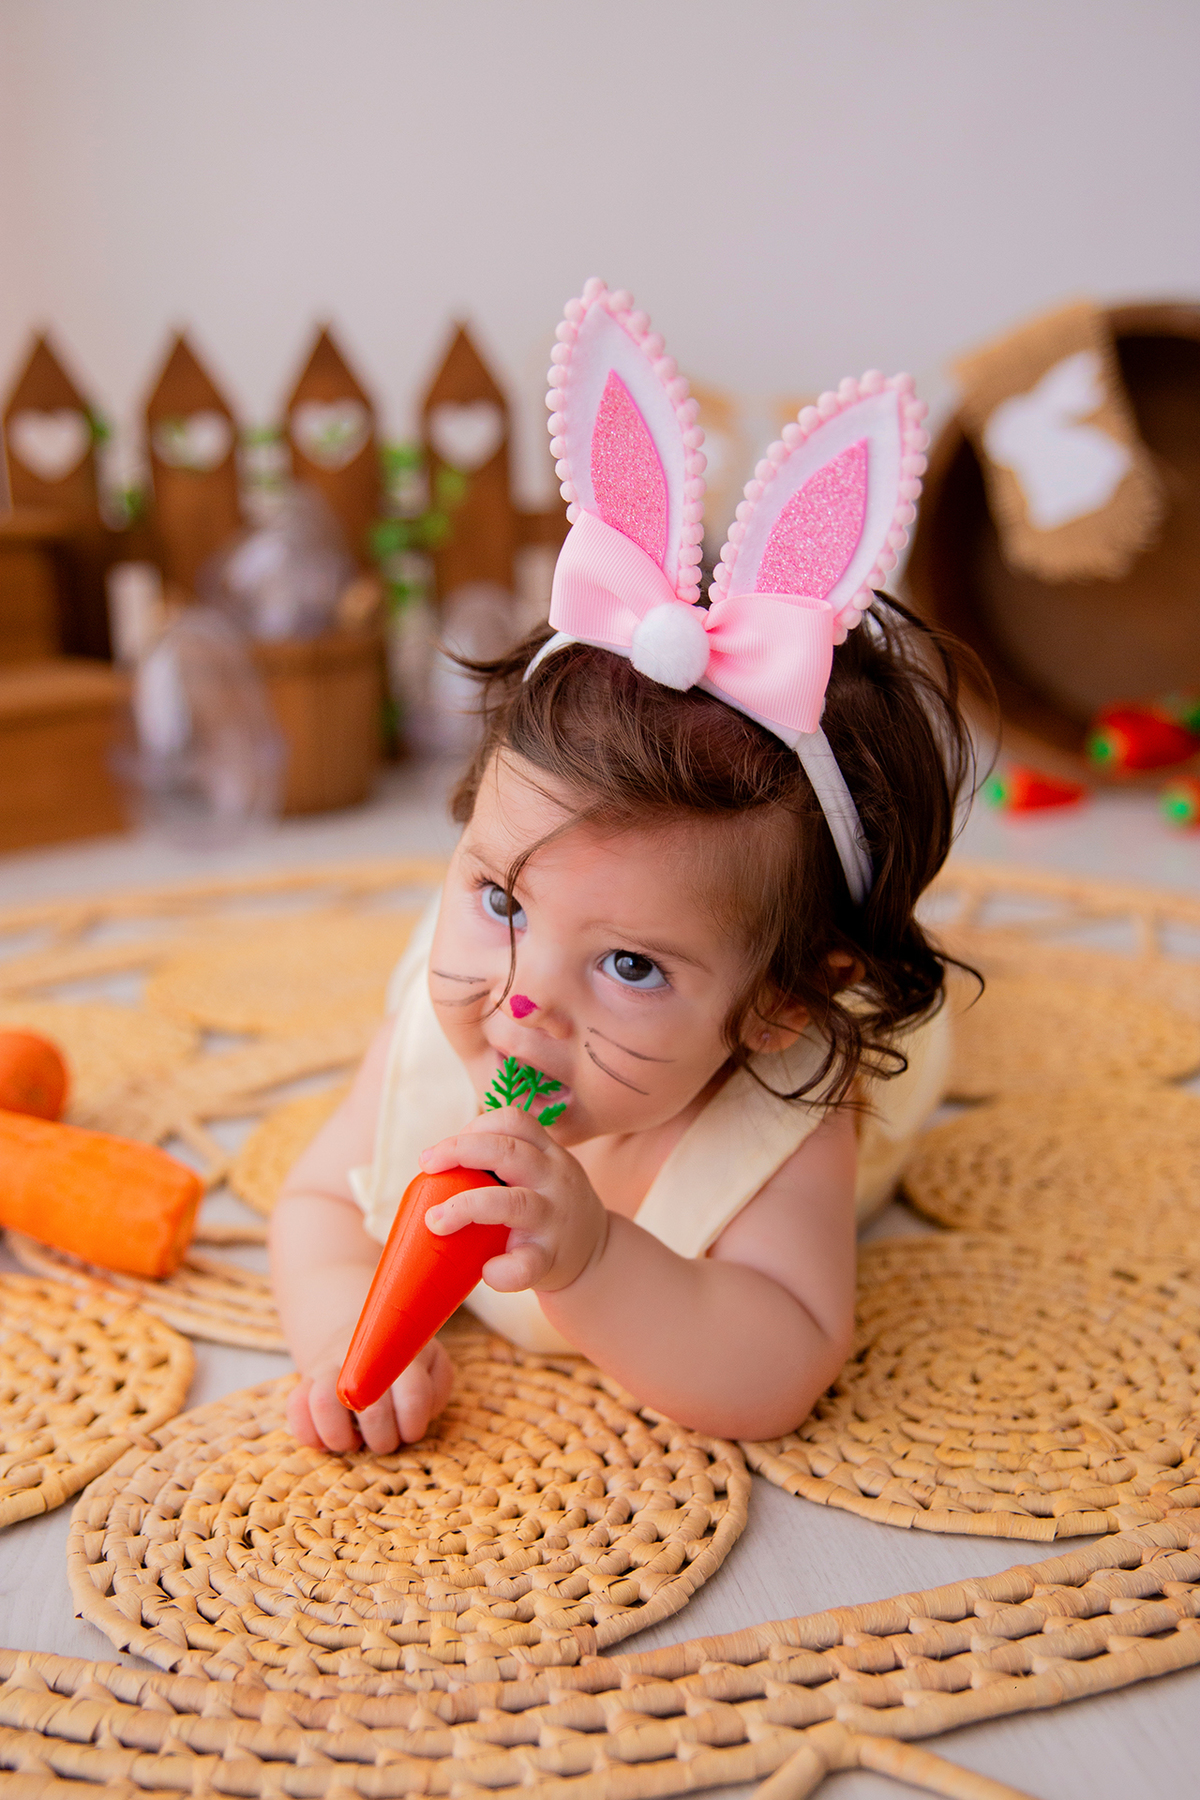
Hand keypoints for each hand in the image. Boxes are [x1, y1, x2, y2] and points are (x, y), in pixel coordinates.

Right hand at [286, 1334, 454, 1454]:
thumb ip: (436, 1388)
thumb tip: (420, 1411)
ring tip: (354, 1441)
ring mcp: (328, 1368)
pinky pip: (295, 1409)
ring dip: (341, 1436)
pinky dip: (310, 1434)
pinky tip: (328, 1440)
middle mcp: (359, 1357)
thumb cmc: (404, 1363)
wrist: (361, 1338)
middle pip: (371, 1406)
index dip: (412, 1424)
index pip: (412, 1393)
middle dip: (382, 1438)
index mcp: (399, 1353)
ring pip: (323, 1403)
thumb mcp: (431, 1366)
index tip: (410, 1431)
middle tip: (385, 1440)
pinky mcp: (304, 1384)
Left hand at [420, 1103, 607, 1293]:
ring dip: (465, 1207)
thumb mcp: (540, 1172)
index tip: (446, 1148)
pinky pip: (525, 1264)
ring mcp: (554, 1219)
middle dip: (460, 1151)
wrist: (594, 1256)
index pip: (515, 1121)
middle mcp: (555, 1179)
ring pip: (513, 1202)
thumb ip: (504, 1160)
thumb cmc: (547, 1208)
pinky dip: (501, 1270)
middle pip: (508, 1151)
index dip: (475, 1126)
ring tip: (435, 1221)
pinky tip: (486, 1271)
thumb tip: (434, 1162)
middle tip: (427, 1164)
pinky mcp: (551, 1258)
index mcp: (549, 1153)